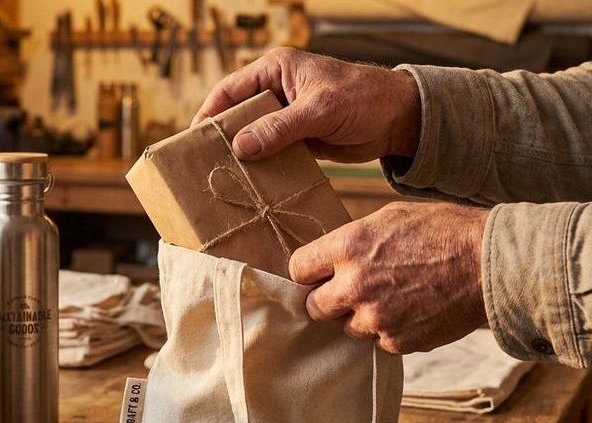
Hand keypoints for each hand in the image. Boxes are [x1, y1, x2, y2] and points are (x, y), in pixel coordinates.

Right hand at [192, 47, 421, 162]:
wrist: (399, 119)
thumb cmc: (363, 99)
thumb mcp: (318, 110)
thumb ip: (279, 127)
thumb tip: (240, 146)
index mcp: (275, 70)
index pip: (230, 90)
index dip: (209, 113)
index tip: (192, 139)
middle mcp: (276, 91)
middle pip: (237, 115)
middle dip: (223, 138)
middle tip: (204, 165)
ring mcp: (286, 116)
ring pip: (253, 136)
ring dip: (243, 157)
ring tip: (224, 179)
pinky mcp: (298, 138)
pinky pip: (272, 152)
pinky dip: (263, 167)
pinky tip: (253, 185)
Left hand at [289, 202, 488, 353]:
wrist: (490, 263)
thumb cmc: (443, 231)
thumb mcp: (389, 217)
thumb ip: (353, 240)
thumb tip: (332, 257)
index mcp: (347, 247)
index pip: (298, 268)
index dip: (308, 271)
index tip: (317, 273)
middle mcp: (354, 285)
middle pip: (313, 307)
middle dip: (327, 299)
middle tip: (349, 291)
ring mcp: (376, 318)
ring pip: (348, 327)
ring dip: (361, 316)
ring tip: (392, 296)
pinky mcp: (398, 341)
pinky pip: (379, 342)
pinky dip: (390, 330)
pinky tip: (411, 309)